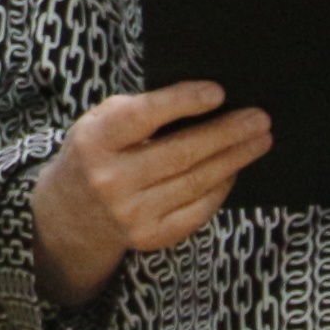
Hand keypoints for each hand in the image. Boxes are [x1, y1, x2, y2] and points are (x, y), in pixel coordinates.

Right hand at [28, 82, 271, 305]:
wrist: (69, 212)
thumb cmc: (96, 153)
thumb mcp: (99, 123)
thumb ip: (140, 111)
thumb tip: (204, 101)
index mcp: (94, 141)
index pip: (142, 117)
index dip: (182, 103)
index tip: (218, 92)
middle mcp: (109, 180)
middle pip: (180, 153)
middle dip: (226, 134)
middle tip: (259, 119)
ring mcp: (129, 213)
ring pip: (194, 182)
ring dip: (233, 159)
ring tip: (259, 141)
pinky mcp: (149, 237)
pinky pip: (196, 210)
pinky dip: (220, 188)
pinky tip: (234, 170)